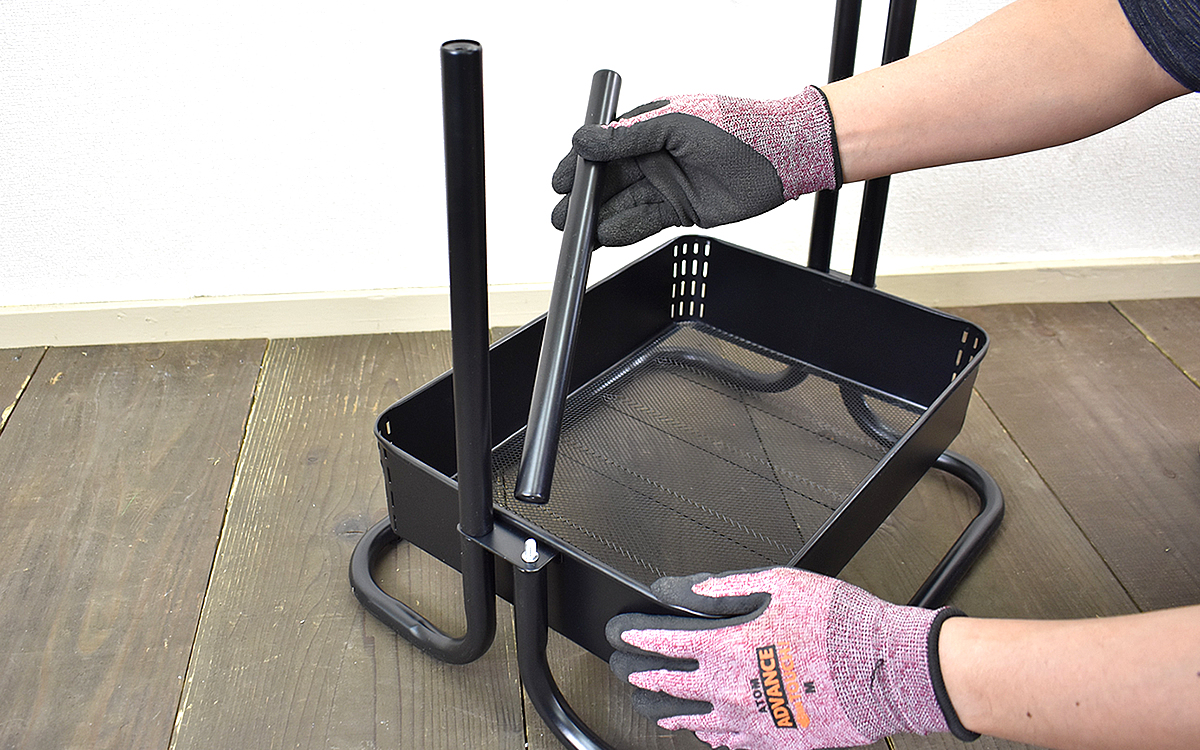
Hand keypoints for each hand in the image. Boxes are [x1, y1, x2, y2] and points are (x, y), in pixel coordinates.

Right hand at [551, 87, 840, 246]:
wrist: (782, 156)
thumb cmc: (736, 127)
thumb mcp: (674, 125)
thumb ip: (627, 138)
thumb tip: (582, 141)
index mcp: (649, 127)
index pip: (602, 148)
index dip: (578, 165)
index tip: (559, 181)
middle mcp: (654, 157)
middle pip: (608, 181)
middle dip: (583, 199)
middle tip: (562, 216)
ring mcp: (666, 184)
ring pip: (622, 205)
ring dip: (599, 219)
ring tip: (579, 233)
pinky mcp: (680, 210)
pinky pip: (643, 223)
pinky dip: (624, 231)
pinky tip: (606, 236)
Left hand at [606, 567, 975, 749]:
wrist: (886, 670)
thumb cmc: (839, 624)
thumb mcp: (778, 585)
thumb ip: (723, 588)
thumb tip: (682, 589)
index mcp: (727, 646)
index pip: (663, 643)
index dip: (635, 636)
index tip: (619, 633)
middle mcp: (731, 689)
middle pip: (666, 687)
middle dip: (638, 675)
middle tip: (623, 669)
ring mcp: (750, 721)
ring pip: (692, 722)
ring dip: (666, 711)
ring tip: (651, 706)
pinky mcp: (774, 741)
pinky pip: (728, 744)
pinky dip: (710, 736)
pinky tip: (705, 732)